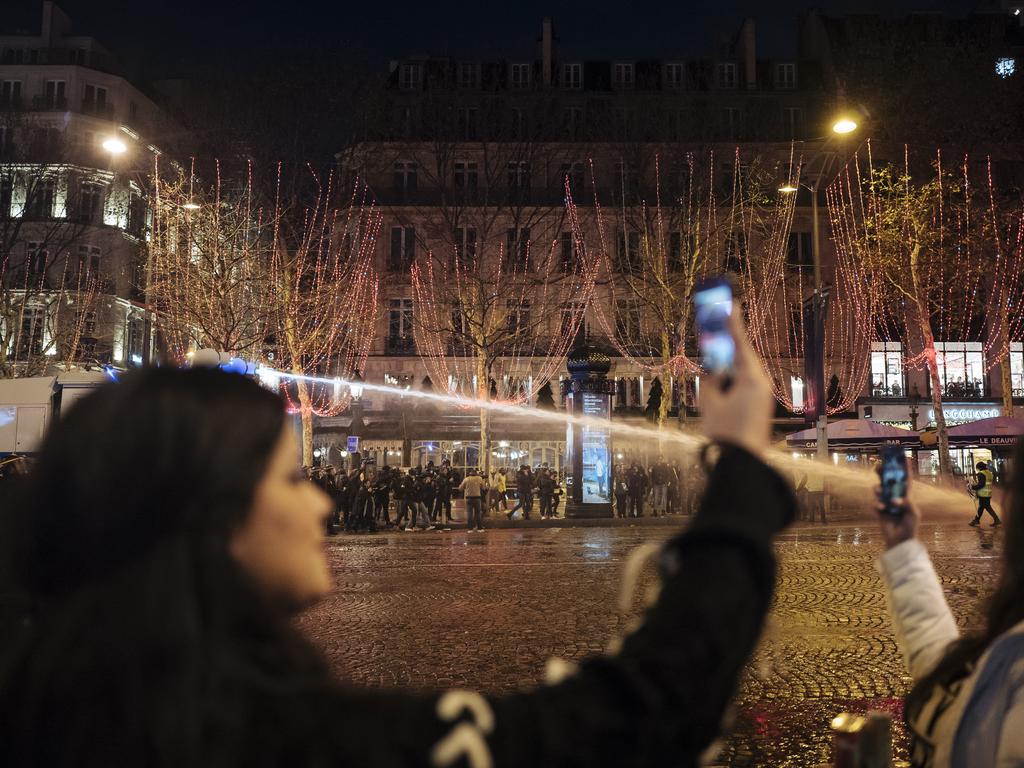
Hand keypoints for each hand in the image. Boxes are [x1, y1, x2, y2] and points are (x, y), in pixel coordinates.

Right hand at [700, 310, 773, 458]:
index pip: (740, 344)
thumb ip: (710, 378)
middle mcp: (761, 384)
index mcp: (751, 379)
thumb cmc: (725, 432)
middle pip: (743, 356)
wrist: (741, 462)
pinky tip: (720, 381)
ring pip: (742, 371)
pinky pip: (744, 383)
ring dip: (728, 365)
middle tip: (718, 323)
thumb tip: (713, 367)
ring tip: (714, 361)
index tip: (731, 304)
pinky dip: (732, 378)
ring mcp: (763, 395)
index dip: (733, 324)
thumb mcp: (710, 401)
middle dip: (729, 343)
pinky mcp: (760, 405)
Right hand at [874, 466, 919, 548]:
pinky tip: (881, 508)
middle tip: (879, 465)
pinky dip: (878, 504)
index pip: (905, 480)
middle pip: (889, 481)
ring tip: (878, 490)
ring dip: (878, 488)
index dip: (905, 469)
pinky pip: (876, 503)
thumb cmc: (910, 527)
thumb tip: (894, 499)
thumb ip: (906, 504)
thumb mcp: (913, 513)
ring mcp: (887, 503)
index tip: (903, 457)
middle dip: (884, 472)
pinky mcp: (879, 510)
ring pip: (879, 489)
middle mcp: (896, 497)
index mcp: (906, 496)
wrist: (900, 541)